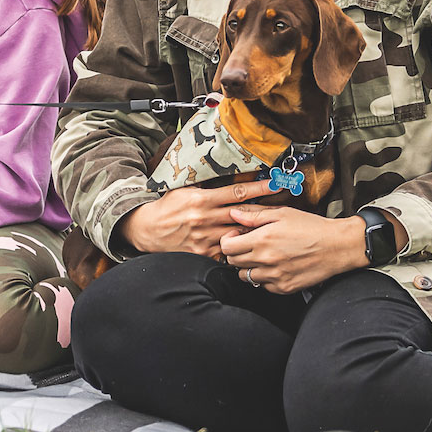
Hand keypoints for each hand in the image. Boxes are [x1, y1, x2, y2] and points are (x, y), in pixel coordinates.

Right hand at [119, 179, 281, 258]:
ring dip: (253, 231)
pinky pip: (227, 252)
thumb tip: (230, 177)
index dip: (259, 188)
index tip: (275, 184)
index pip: (237, 192)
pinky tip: (247, 247)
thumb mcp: (185, 190)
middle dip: (265, 210)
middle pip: (243, 214)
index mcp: (202, 200)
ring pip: (238, 234)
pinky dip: (237, 248)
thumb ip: (207, 187)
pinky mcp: (203, 254)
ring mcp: (205, 238)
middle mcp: (205, 219)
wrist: (147, 230)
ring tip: (269, 228)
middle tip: (284, 206)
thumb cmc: (168, 207)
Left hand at [220, 208, 362, 294]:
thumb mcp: (282, 214)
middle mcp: (265, 261)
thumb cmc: (311, 227)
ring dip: (249, 266)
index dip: (228, 240)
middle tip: (248, 244)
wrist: (337, 246)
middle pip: (233, 263)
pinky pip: (263, 286)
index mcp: (262, 240)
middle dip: (236, 252)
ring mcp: (274, 277)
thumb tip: (234, 213)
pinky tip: (274, 266)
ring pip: (246, 277)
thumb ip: (254, 215)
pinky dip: (264, 277)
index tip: (236, 235)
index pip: (226, 247)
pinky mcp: (284, 288)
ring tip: (262, 256)